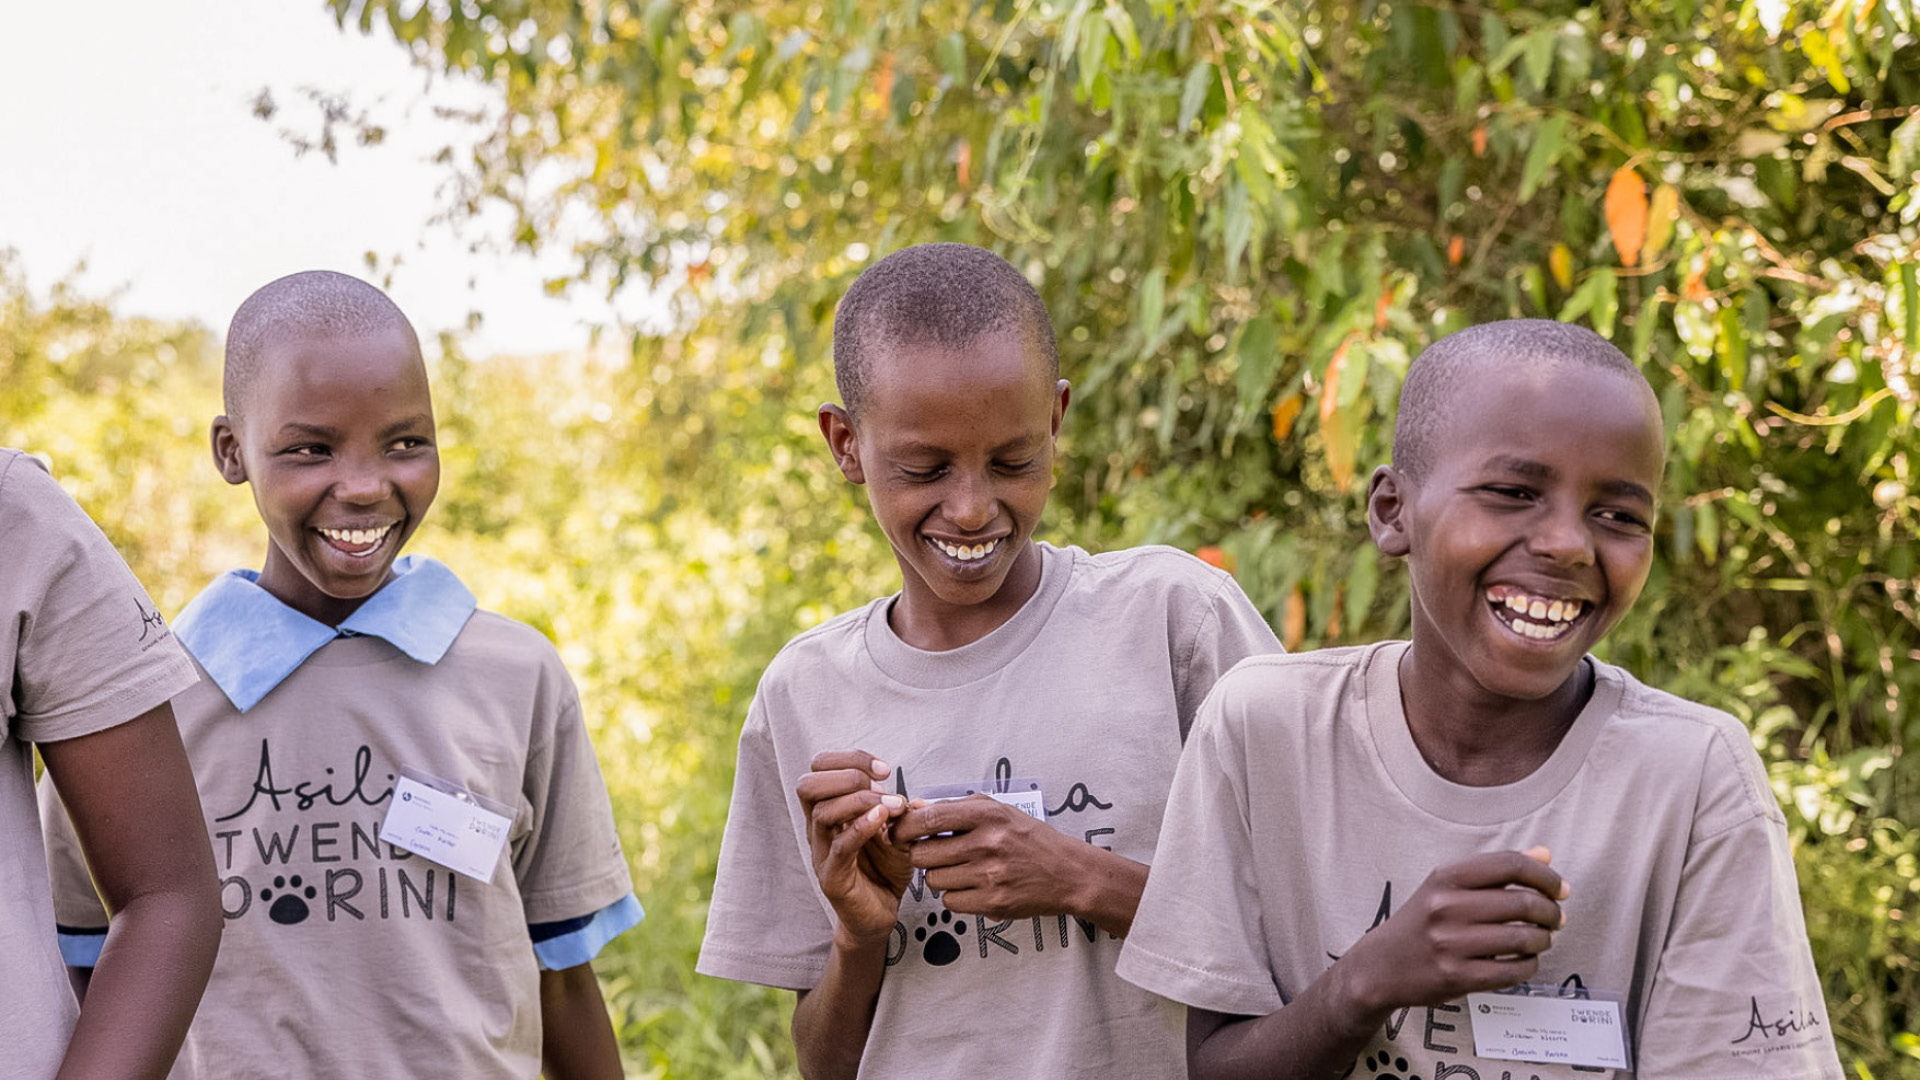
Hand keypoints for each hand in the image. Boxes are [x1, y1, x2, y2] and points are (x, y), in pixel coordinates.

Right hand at [796, 750, 911, 944]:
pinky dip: (861, 828)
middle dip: (847, 774)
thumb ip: (898, 810)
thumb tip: (907, 796)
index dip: (849, 759)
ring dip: (860, 800)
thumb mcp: (896, 830)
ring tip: (890, 805)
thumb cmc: (884, 869)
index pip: (819, 768)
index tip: (883, 769)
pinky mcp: (832, 877)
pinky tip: (882, 820)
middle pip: (808, 784)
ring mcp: (821, 853)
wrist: (880, 914)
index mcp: (828, 810)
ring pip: (822, 812)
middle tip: (880, 784)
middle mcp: (818, 829)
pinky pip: (839, 847)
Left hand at [894, 796, 1084, 921]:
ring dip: (939, 877)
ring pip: (933, 880)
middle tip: (935, 854)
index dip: (904, 827)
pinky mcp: (993, 902)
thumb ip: (954, 807)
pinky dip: (955, 896)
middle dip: (922, 855)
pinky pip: (950, 902)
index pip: (928, 819)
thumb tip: (913, 807)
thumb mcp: (997, 811)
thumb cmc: (1029, 839)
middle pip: (922, 854)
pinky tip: (972, 886)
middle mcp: (987, 844)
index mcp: (987, 815)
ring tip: (960, 870)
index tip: (899, 832)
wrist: (1067, 872)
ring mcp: (990, 875)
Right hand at [1338, 847, 1567, 1013]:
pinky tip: (1525, 960)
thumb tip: (1545, 855)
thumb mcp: (1448, 886)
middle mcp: (1446, 907)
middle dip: (1551, 912)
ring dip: (1544, 940)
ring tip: (1541, 939)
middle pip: (1523, 903)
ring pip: (1523, 939)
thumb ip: (1497, 870)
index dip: (1545, 876)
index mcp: (1445, 877)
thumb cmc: (1422, 921)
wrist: (1381, 965)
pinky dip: (1530, 965)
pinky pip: (1513, 971)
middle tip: (1556, 918)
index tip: (1560, 889)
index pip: (1510, 865)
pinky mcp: (1456, 977)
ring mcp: (1450, 944)